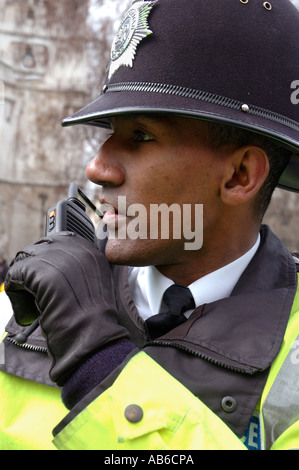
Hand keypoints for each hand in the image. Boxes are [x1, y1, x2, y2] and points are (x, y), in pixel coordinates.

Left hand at [5, 232, 128, 385]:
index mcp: (91, 252)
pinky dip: (15, 294)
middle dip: (33, 269)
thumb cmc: (92, 323)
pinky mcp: (40, 269)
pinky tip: (29, 311)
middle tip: (34, 292)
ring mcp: (59, 257)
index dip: (48, 259)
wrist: (92, 338)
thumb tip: (50, 271)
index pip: (62, 240)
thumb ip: (76, 273)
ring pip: (25, 259)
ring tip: (32, 305)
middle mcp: (77, 248)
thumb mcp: (92, 288)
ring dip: (24, 282)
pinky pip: (15, 275)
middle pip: (40, 247)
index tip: (44, 278)